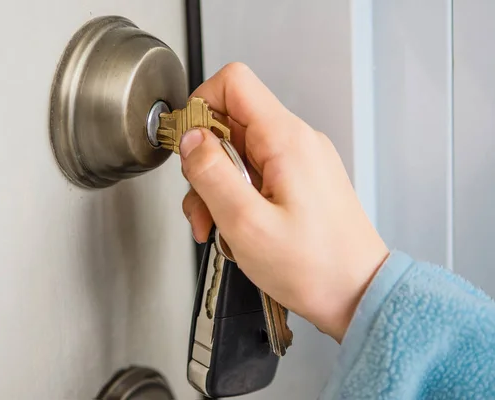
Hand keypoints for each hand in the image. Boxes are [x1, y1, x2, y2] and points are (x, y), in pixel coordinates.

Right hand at [180, 63, 388, 342]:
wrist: (357, 294)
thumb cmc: (315, 267)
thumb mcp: (246, 223)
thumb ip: (211, 174)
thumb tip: (190, 139)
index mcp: (286, 140)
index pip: (233, 83)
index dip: (200, 106)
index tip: (188, 147)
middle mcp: (296, 142)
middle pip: (231, 122)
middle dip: (204, 163)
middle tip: (202, 204)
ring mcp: (300, 161)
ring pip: (239, 152)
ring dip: (217, 187)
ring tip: (217, 227)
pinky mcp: (300, 181)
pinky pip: (256, 174)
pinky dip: (237, 197)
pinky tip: (236, 228)